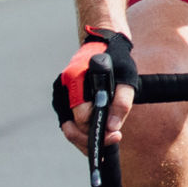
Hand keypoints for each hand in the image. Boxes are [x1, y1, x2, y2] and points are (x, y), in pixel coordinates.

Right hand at [53, 29, 137, 150]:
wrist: (106, 44)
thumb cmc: (118, 60)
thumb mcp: (127, 79)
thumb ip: (121, 103)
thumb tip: (112, 127)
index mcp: (76, 79)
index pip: (81, 116)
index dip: (96, 131)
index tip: (115, 136)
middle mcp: (63, 86)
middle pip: (70, 125)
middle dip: (89, 139)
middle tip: (112, 141)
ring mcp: (60, 92)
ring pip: (67, 125)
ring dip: (84, 137)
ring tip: (104, 143)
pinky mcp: (63, 97)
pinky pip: (68, 119)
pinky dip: (80, 130)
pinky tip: (96, 134)